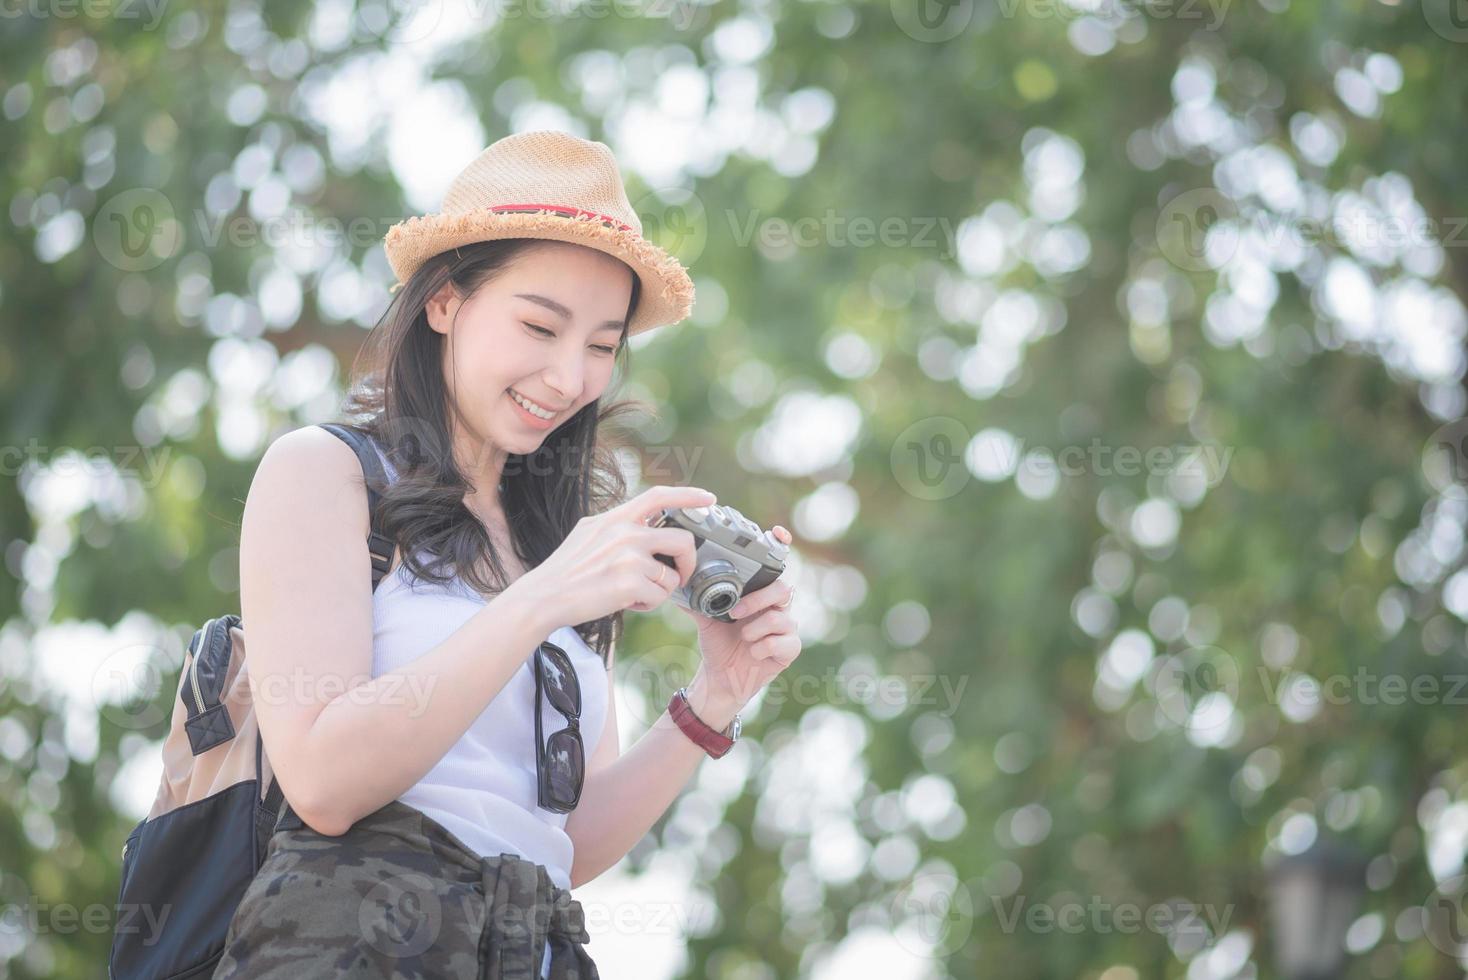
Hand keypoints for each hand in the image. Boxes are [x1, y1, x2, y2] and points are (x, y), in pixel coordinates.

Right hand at [510, 485, 713, 627]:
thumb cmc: (566, 571)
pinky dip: (647, 605)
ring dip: (659, 590)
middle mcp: (624, 532)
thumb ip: (618, 525)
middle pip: (682, 541)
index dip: (689, 496)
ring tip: (635, 593)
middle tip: (677, 574)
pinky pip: (660, 597)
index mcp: (615, 518)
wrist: (543, 597)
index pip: (659, 497)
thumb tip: (644, 522)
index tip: (710, 499)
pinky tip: (626, 603)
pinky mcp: (629, 583)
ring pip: (672, 576)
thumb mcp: (588, 532)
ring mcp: (628, 557)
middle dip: (687, 562)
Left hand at [679, 525, 802, 716]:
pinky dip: (761, 648)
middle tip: (735, 612)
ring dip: (755, 630)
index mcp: (760, 594)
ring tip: (742, 638)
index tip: (778, 533)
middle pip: (782, 589)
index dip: (781, 547)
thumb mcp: (705, 617)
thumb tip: (677, 582)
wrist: (720, 678)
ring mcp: (786, 628)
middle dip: (758, 600)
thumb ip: (697, 598)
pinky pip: (783, 642)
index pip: (777, 566)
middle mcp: (777, 607)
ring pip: (781, 618)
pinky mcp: (789, 650)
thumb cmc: (718, 643)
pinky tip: (751, 652)